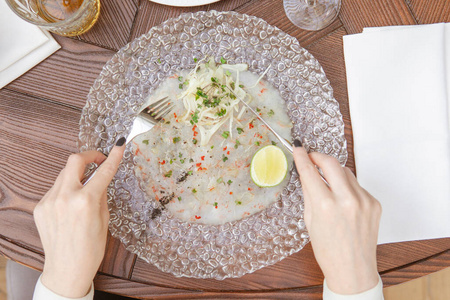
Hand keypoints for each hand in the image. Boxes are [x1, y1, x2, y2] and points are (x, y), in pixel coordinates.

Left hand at [34, 138, 125, 297]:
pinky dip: (67, 189)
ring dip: (77, 174)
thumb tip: (101, 177)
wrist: (67, 269)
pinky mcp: (40, 207)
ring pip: (64, 174)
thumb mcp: (104, 219)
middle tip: (99, 161)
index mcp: (85, 202)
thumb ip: (100, 194)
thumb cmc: (90, 249)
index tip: (119, 146)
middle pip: (74, 161)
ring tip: (86, 187)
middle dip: (89, 156)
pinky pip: (56, 188)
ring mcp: (49, 201)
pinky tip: (72, 203)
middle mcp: (65, 198)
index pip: (102, 172)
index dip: (113, 157)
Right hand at [293, 140, 381, 294]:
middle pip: (331, 162)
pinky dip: (347, 187)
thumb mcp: (310, 221)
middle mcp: (346, 200)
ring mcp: (364, 200)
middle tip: (311, 158)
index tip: (298, 148)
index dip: (301, 156)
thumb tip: (306, 173)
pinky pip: (357, 185)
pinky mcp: (374, 203)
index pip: (310, 171)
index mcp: (325, 206)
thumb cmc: (328, 250)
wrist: (353, 270)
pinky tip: (342, 200)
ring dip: (334, 172)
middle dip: (319, 156)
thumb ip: (309, 193)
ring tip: (327, 183)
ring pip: (346, 172)